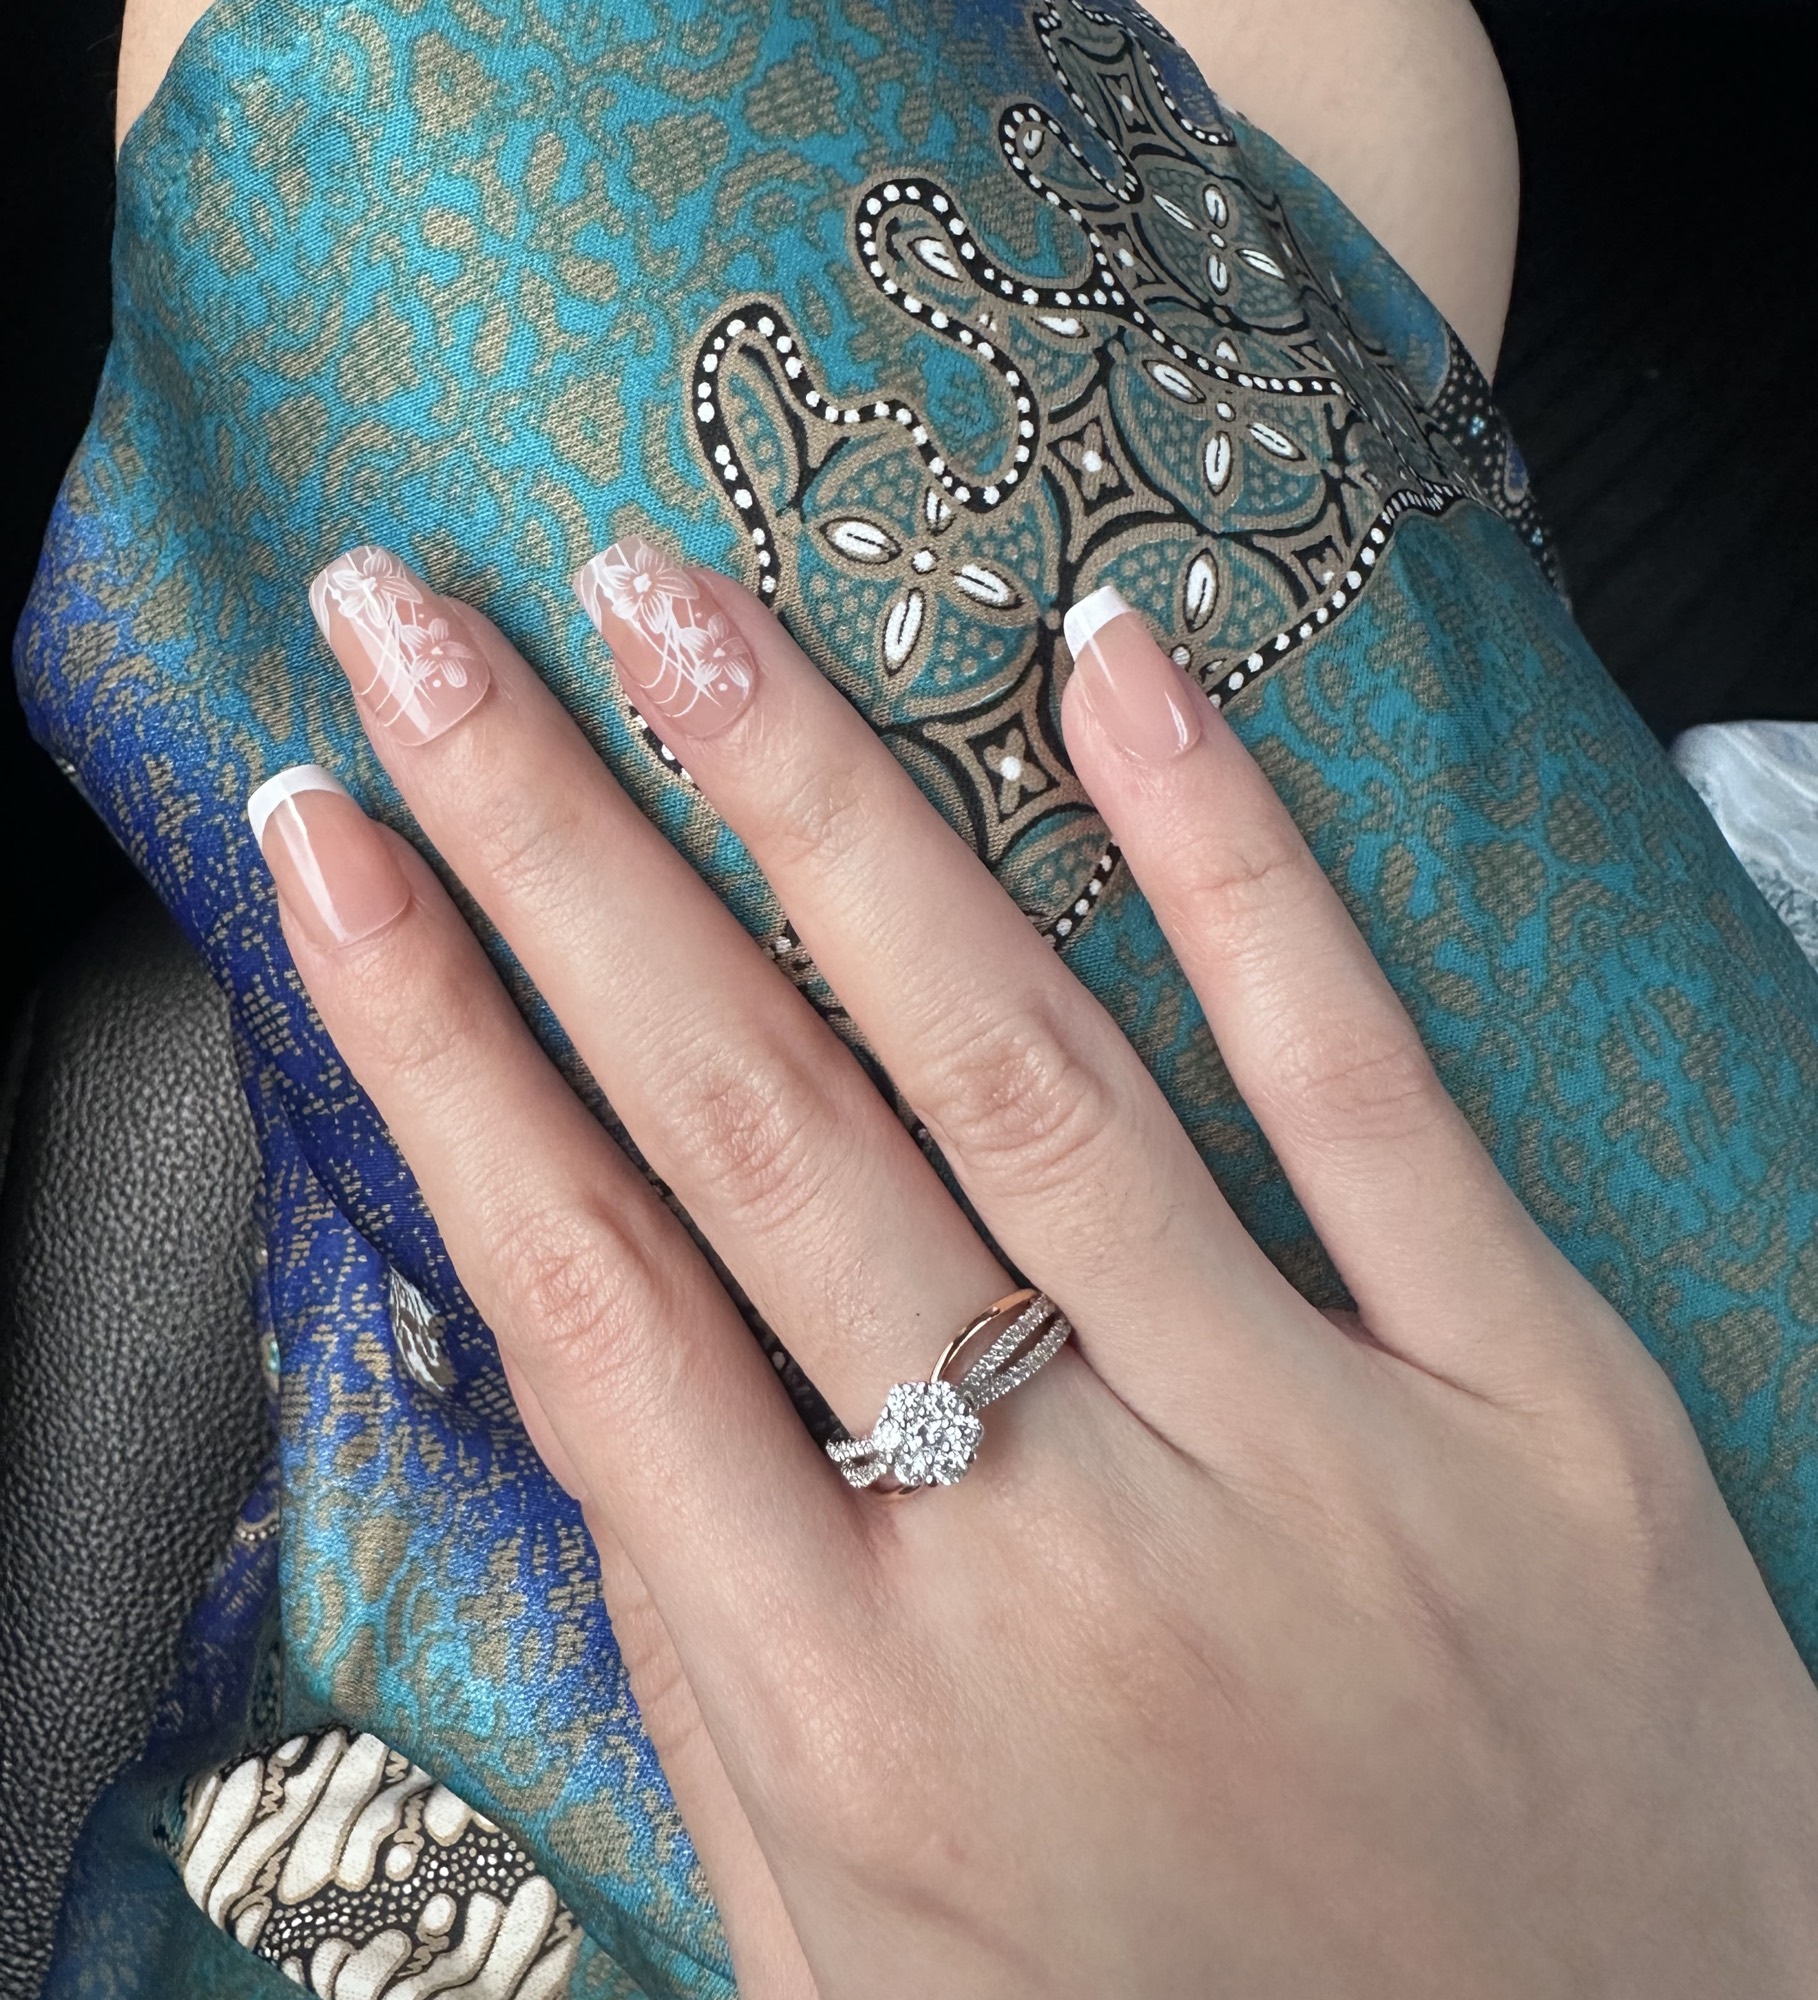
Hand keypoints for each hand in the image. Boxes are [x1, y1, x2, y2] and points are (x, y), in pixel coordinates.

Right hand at [255, 539, 1817, 1997]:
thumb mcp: (864, 1950)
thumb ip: (726, 1680)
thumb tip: (600, 1385)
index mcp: (848, 1716)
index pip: (580, 1293)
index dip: (427, 1037)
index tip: (323, 840)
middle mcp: (1049, 1569)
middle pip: (752, 1131)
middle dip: (556, 855)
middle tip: (428, 631)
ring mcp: (1306, 1467)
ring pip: (1016, 1067)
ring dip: (821, 808)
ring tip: (681, 611)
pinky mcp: (1530, 1409)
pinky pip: (1355, 1092)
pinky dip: (1226, 866)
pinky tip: (1112, 679)